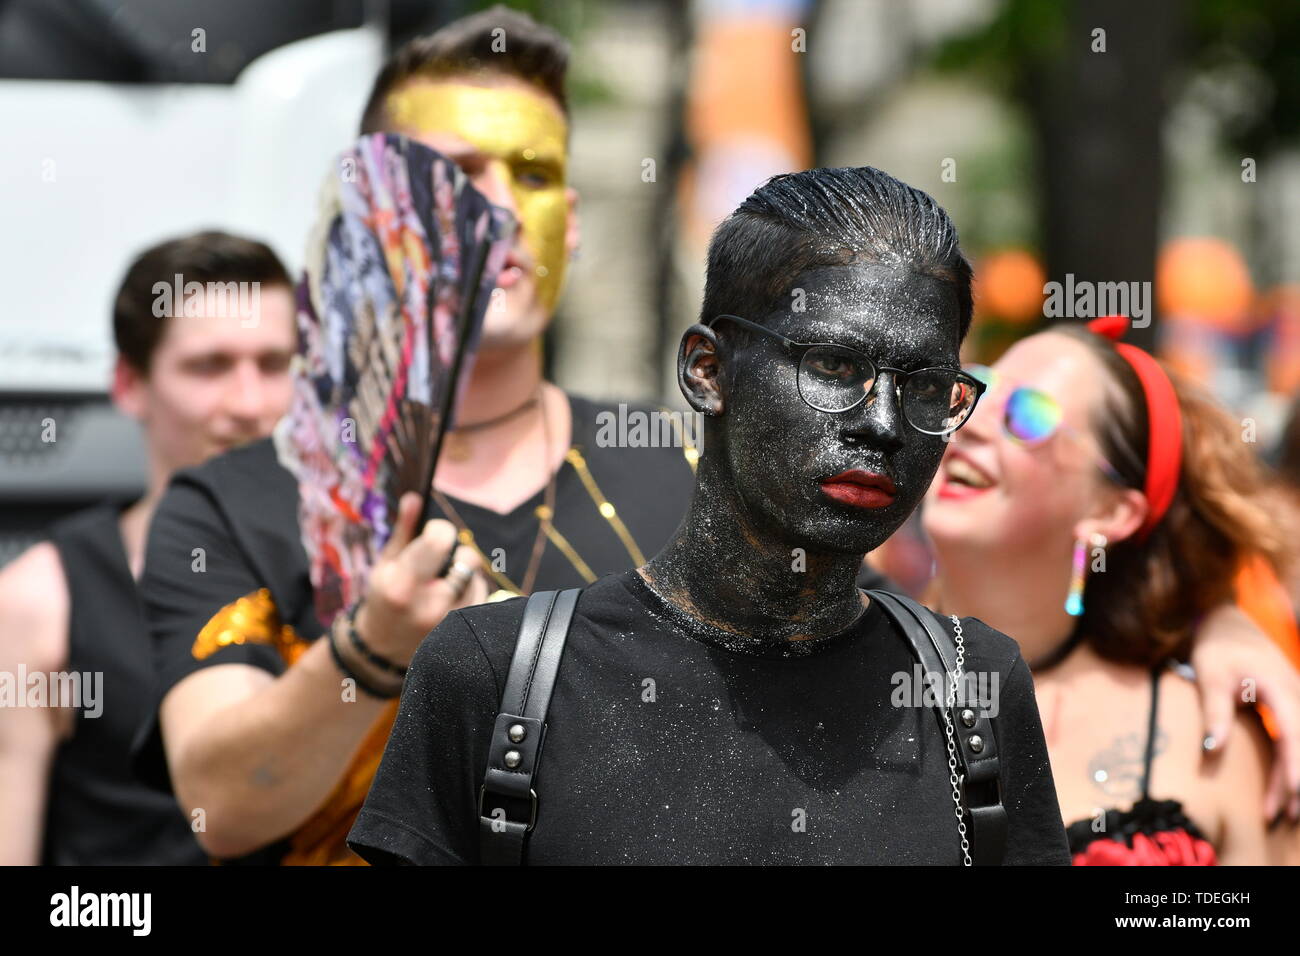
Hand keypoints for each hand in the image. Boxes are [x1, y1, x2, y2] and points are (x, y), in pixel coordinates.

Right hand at [353, 493, 487, 665]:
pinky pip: (482, 596)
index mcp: (402, 584)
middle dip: (456, 553)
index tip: (432, 536)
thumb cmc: (384, 597)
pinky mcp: (463, 632)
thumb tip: (415, 496)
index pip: (441, 539)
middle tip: (439, 562)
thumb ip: (405, 530)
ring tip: (441, 583)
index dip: (440, 531)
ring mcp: (448, 622)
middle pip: (467, 558)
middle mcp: (428, 605)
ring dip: (463, 573)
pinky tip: (450, 598)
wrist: (384, 648)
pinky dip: (471, 591)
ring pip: (477, 577)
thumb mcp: (386, 563)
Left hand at [1190, 603, 1299, 821]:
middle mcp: (1297, 694)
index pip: (1295, 732)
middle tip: (1284, 815)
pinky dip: (1290, 763)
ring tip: (1281, 810)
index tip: (1292, 792)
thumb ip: (1215, 711)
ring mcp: (1297, 699)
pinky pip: (1295, 739)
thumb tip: (1214, 748)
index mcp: (1281, 687)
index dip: (1295, 765)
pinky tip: (1282, 786)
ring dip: (1293, 777)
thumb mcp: (1210, 676)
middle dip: (1296, 782)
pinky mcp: (1291, 706)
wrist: (1227, 622)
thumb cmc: (1217, 646)